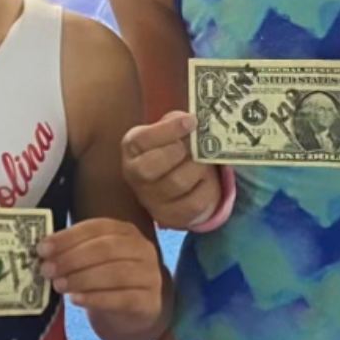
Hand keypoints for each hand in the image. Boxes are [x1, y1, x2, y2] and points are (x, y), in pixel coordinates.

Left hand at [40, 219, 167, 339]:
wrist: (135, 312)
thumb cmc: (107, 280)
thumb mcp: (94, 260)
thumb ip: (73, 251)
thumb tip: (42, 251)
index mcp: (126, 231)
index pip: (96, 228)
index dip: (68, 237)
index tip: (43, 249)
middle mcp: (142, 249)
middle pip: (106, 249)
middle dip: (72, 258)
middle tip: (48, 269)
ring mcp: (150, 276)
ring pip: (115, 274)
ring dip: (82, 279)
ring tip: (59, 285)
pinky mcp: (149, 303)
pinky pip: (122, 299)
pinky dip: (96, 298)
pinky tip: (76, 299)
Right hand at [123, 111, 224, 229]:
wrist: (176, 182)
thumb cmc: (172, 149)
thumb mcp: (169, 130)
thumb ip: (177, 122)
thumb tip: (192, 122)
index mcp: (132, 148)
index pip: (142, 140)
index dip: (167, 130)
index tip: (191, 121)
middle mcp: (135, 175)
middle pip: (151, 168)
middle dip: (177, 153)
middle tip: (194, 147)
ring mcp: (151, 200)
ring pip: (177, 184)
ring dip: (197, 169)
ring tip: (203, 162)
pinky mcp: (171, 217)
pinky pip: (195, 203)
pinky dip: (207, 188)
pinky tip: (205, 180)